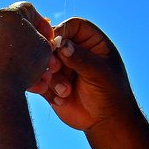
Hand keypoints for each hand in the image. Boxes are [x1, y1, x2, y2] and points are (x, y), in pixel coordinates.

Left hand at [0, 2, 56, 92]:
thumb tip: (41, 44)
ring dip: (30, 66)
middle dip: (37, 50)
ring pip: (13, 53)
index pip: (29, 10)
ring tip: (42, 80)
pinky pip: (3, 64)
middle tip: (48, 63)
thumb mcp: (45, 48)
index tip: (50, 40)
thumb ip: (44, 42)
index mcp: (8, 15)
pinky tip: (30, 87)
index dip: (43, 25)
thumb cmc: (25, 63)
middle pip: (20, 34)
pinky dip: (16, 73)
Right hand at [28, 17, 137, 131]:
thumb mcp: (99, 73)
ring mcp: (61, 68)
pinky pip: (38, 81)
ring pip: (43, 63)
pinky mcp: (51, 84)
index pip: (73, 26)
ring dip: (50, 77)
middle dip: (51, 56)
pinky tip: (58, 99)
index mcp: (91, 42)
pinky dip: (42, 88)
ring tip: (65, 92)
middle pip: (53, 43)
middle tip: (55, 69)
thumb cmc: (110, 93)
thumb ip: (81, 58)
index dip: (62, 32)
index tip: (56, 44)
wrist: (105, 122)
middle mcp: (74, 52)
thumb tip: (61, 44)